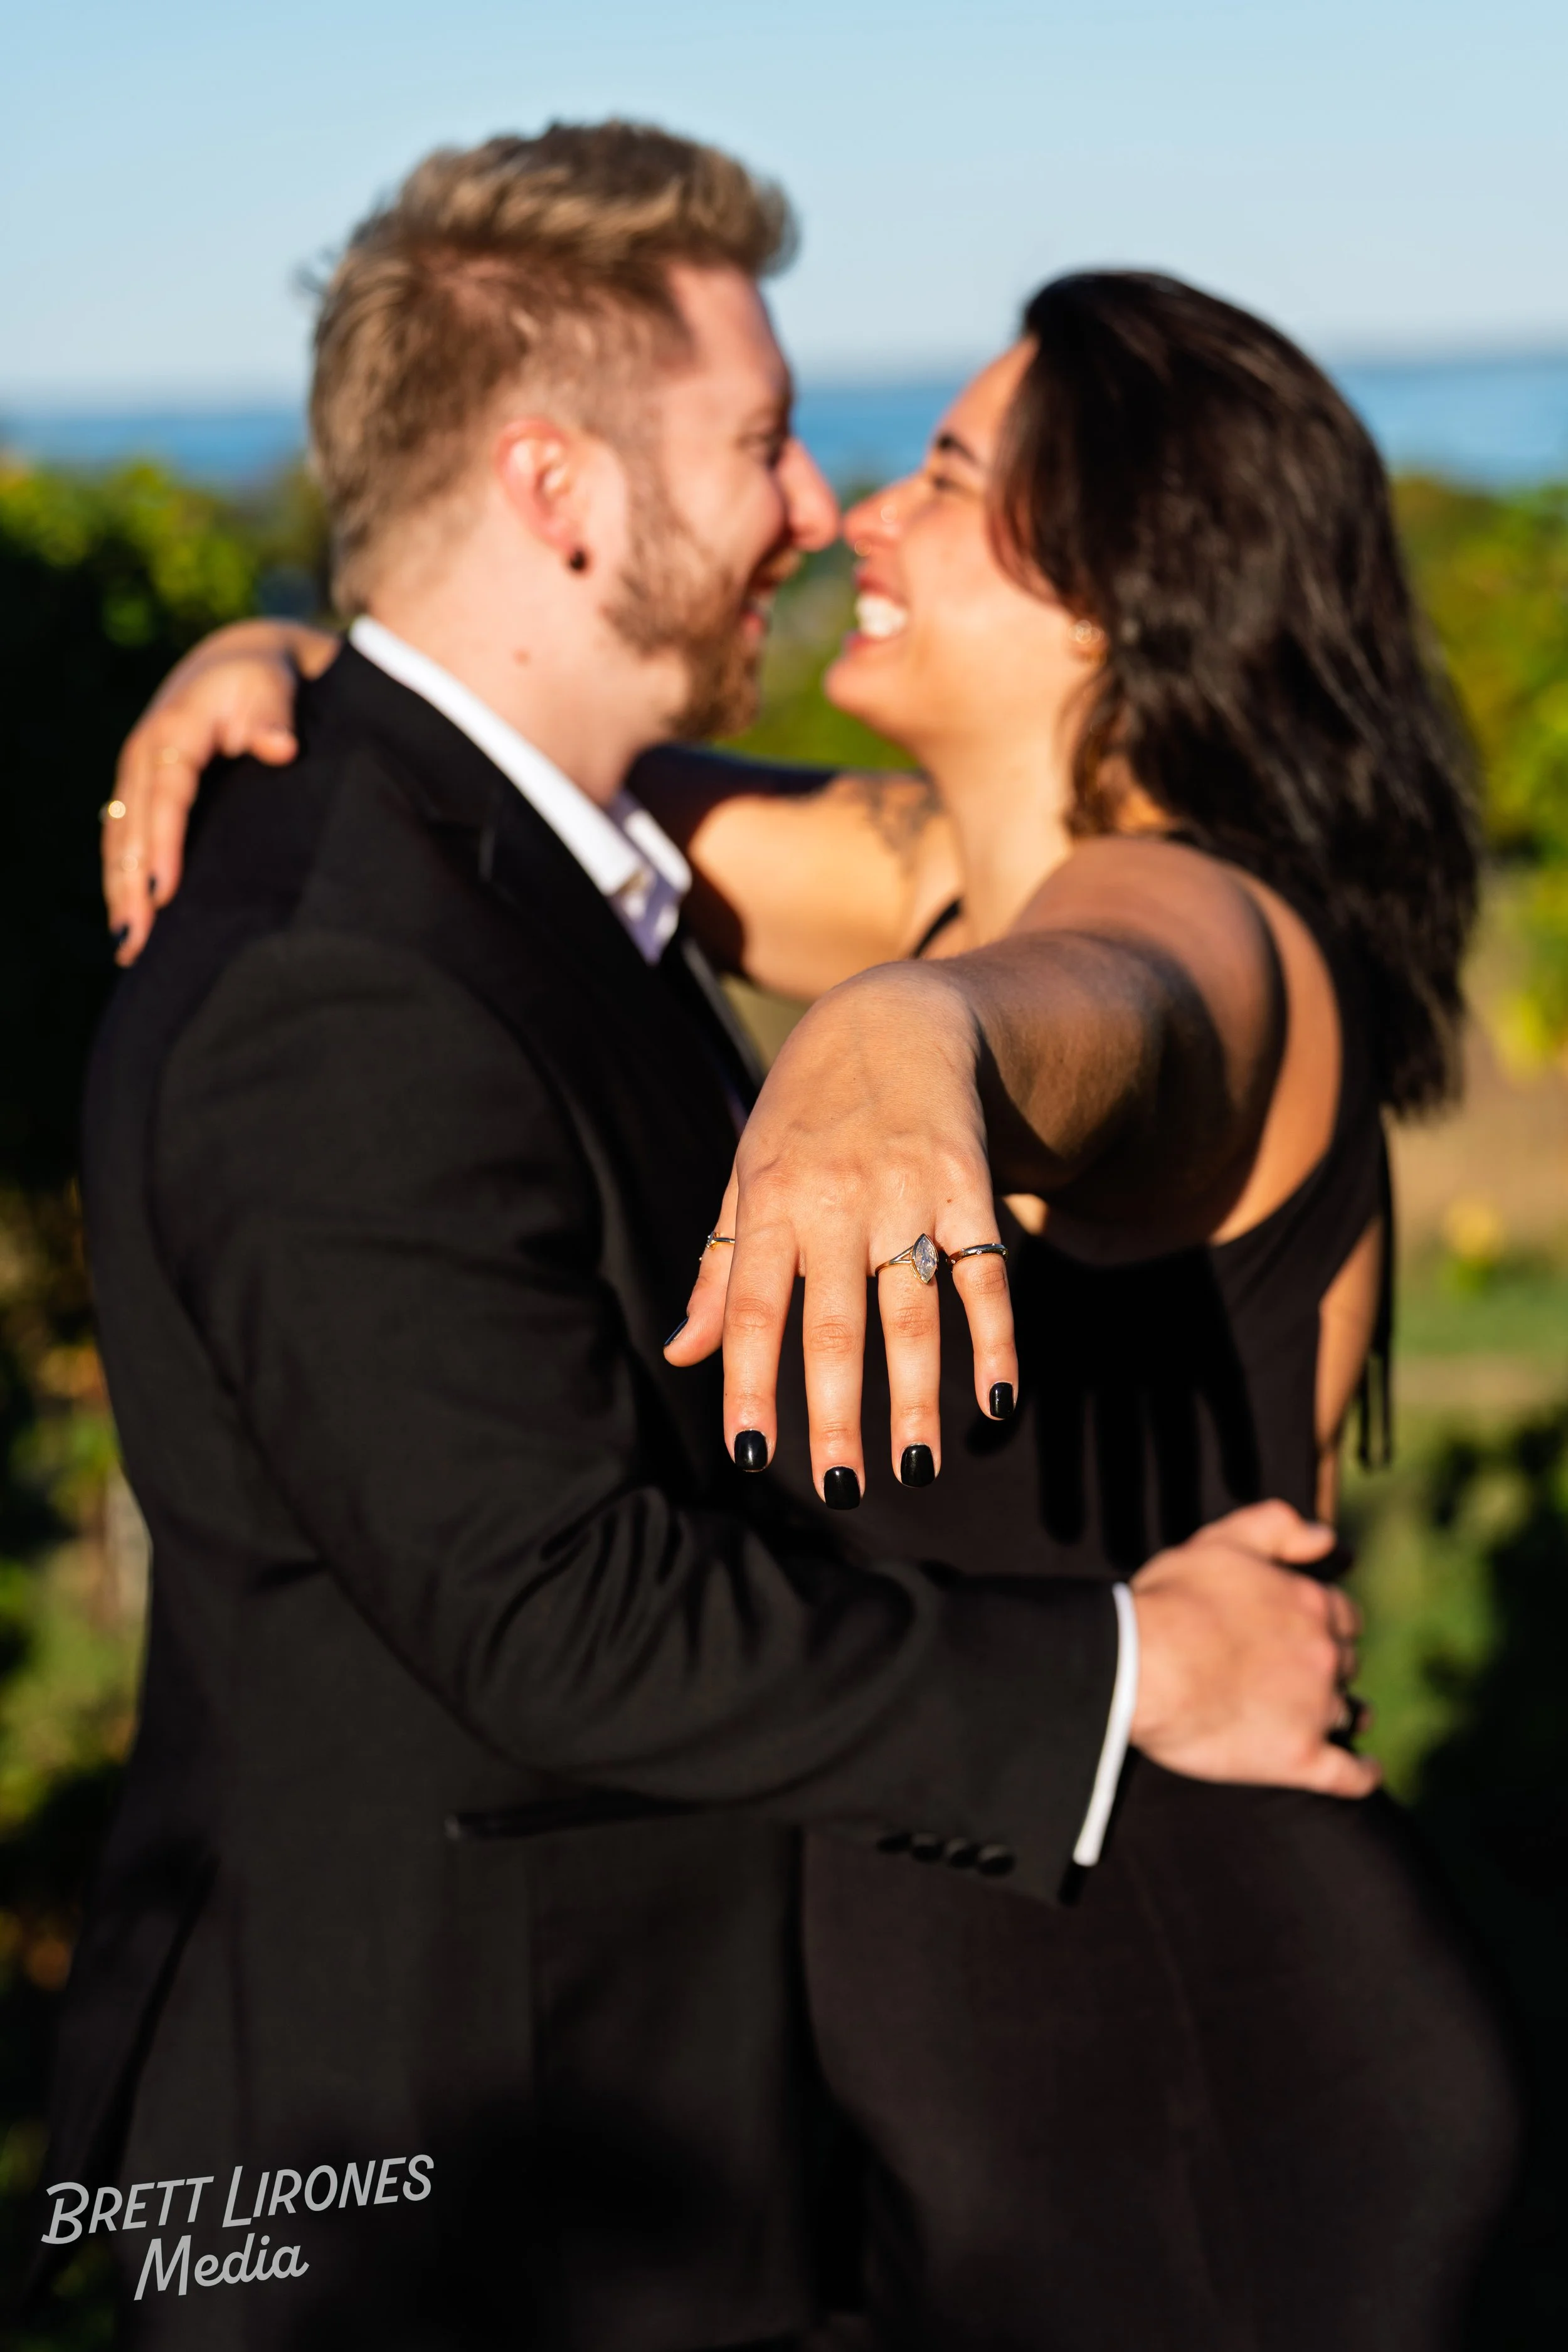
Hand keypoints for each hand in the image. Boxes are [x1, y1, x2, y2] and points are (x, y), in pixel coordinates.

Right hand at [104, 619, 335, 961]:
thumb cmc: (259, 681)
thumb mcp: (270, 687)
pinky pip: (125, 842)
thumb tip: (282, 748)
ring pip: (121, 841)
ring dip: (121, 891)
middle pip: (132, 828)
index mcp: (173, 730)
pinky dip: (124, 880)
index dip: (163, 844)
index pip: (166, 795)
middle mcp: (143, 756)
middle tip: (138, 937)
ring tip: (130, 944)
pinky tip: (131, 923)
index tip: (166, 890)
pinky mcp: (141, 794)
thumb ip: (273, 716)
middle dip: (130, 883)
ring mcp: (137, 778)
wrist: (236, 665)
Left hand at [667, 963, 1017, 1501]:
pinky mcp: (970, 1187)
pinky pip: (988, 1274)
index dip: (748, 1380)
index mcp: (768, 1199)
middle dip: (836, 1412)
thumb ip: (719, 1267)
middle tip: (843, 1490)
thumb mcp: (748, 1174)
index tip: (751, 1454)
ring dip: (917, 1396)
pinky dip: (996, 1340)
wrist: (896, 1016)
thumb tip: (681, 1355)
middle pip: (834, 1323)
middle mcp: (835, 1199)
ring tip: (915, 1469)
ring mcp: (908, 1192)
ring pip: (913, 1311)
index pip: (750, 1306)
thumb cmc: (806, 1113)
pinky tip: (998, 1403)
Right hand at [1129, 1501, 1377, 1797]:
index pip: (1343, 1615)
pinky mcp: (1300, 1758)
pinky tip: (1366, 1770)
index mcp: (1310, 1603)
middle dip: (1331, 1666)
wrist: (1144, 1664)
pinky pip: (1351, 1774)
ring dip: (1347, 1713)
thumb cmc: (1172, 1600)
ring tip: (1344, 1720)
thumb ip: (1277, 1527)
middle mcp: (1324, 1655)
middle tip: (1306, 1675)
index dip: (1328, 1622)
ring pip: (1349, 1713)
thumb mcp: (1221, 1541)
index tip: (1312, 1631)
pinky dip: (1364, 1773)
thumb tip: (1328, 1536)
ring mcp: (1316, 1708)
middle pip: (1345, 1663)